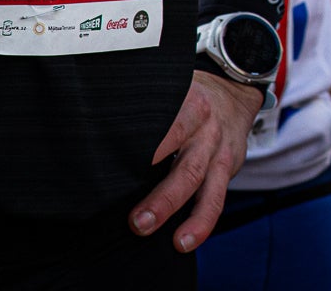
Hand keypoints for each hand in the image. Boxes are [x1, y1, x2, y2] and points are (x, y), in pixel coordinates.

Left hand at [130, 69, 264, 251]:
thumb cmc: (190, 95)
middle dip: (163, 198)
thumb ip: (146, 107)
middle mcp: (206, 131)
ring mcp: (218, 152)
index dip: (142, 151)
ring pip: (202, 186)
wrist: (234, 93)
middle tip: (137, 221)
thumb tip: (95, 123)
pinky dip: (202, 222)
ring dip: (186, 215)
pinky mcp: (227, 169)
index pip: (165, 130)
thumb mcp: (172, 90)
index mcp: (190, 106)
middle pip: (185, 167)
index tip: (115, 173)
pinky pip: (216, 199)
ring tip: (172, 240)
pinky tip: (185, 241)